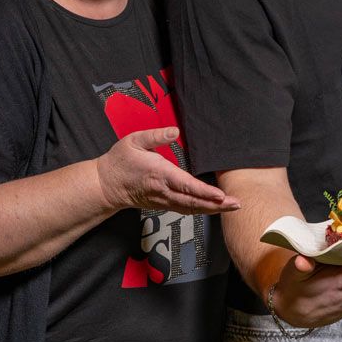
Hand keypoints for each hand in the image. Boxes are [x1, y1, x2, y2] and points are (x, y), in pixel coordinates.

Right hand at [96, 127, 238, 214]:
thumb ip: (155, 136)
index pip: (186, 185)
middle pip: (193, 202)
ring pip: (191, 208)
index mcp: (159, 174)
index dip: (204, 192)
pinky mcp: (163, 204)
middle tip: (236, 204)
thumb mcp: (134, 141)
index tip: (220, 195)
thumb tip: (174, 131)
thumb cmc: (120, 161)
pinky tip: (213, 208)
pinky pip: (185, 209)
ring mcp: (163, 200)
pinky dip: (201, 210)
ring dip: (212, 209)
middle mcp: (163, 191)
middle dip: (216, 204)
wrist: (105, 185)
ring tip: (231, 207)